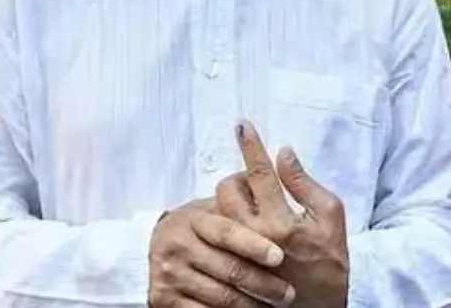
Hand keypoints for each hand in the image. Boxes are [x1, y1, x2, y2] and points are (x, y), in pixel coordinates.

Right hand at [148, 198, 294, 307]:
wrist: (163, 245)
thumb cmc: (206, 225)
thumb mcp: (220, 204)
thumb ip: (248, 189)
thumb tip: (287, 157)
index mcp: (194, 218)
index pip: (227, 232)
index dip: (254, 245)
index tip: (280, 256)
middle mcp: (176, 245)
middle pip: (228, 269)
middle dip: (262, 283)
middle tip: (288, 293)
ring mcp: (168, 274)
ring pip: (219, 296)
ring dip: (251, 304)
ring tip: (274, 306)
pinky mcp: (162, 299)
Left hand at [216, 121, 348, 307]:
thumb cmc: (331, 262)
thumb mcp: (332, 218)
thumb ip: (306, 184)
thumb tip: (285, 154)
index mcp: (282, 222)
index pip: (261, 173)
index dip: (251, 145)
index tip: (242, 125)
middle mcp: (254, 237)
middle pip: (228, 190)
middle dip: (238, 177)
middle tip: (255, 182)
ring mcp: (239, 256)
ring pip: (216, 213)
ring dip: (229, 200)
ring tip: (250, 207)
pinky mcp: (231, 267)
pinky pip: (215, 237)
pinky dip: (224, 224)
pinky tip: (240, 226)